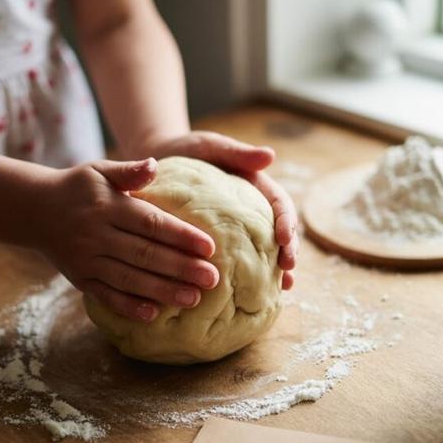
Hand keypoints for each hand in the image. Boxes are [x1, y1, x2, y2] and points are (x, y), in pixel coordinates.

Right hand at [35, 158, 219, 321]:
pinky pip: (106, 296)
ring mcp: (87, 260)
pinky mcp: (80, 279)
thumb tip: (155, 165)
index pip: (151, 223)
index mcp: (107, 206)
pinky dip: (129, 307)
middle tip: (213, 279)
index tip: (209, 247)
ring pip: (129, 279)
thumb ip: (129, 171)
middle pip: (145, 254)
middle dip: (181, 268)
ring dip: (163, 291)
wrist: (33, 209)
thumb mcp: (99, 170)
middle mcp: (96, 234)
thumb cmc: (78, 187)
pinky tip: (153, 315)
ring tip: (194, 299)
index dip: (181, 236)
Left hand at [142, 131, 297, 289]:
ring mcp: (237, 229)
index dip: (286, 222)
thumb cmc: (186, 151)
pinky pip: (236, 262)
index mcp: (255, 188)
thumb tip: (270, 155)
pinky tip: (247, 297)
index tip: (284, 238)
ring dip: (276, 270)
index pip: (280, 205)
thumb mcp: (210, 146)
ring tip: (281, 289)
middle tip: (288, 268)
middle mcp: (251, 212)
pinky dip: (245, 278)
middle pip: (279, 233)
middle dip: (287, 251)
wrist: (154, 164)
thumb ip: (236, 152)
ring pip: (264, 251)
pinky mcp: (219, 243)